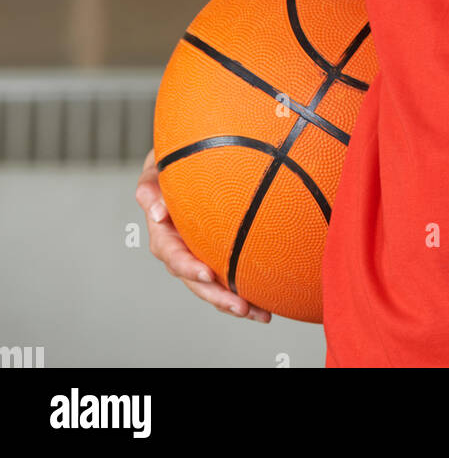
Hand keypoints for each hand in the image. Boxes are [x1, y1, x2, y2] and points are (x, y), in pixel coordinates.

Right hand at [135, 148, 270, 322]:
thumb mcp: (154, 174)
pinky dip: (246, 292)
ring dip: (235, 303)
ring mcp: (199, 256)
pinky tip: (266, 304)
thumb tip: (156, 212)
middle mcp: (182, 251)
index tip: (208, 274)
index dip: (189, 267)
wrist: (183, 165)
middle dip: (218, 296)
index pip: (174, 256)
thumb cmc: (168, 168)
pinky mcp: (215, 256)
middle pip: (196, 281)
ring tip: (261, 314)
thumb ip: (150, 189)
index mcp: (164, 235)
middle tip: (242, 307)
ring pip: (215, 285)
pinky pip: (228, 277)